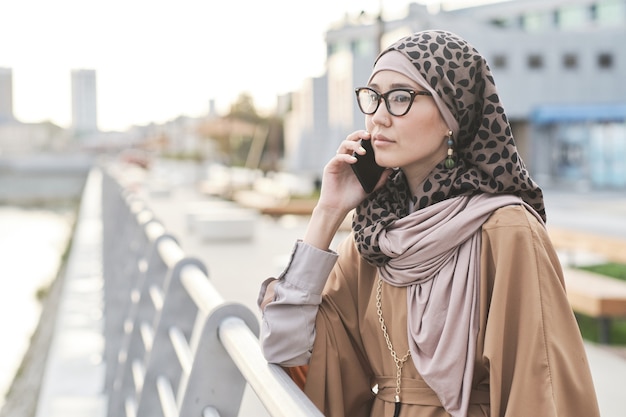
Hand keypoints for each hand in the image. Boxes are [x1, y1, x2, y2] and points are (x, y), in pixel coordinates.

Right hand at [303, 130, 390, 249]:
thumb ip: (380, 179)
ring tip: (363, 151)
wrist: (338, 207)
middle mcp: (346, 158)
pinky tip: (354, 161)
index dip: (366, 138)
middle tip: (369, 136)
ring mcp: (338, 162)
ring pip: (344, 145)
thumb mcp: (370, 188)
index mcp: (355, 161)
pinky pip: (338, 157)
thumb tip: (392, 169)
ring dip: (354, 144)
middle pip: (351, 139)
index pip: (360, 144)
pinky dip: (346, 157)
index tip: (376, 137)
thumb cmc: (352, 197)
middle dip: (359, 134)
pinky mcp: (331, 167)